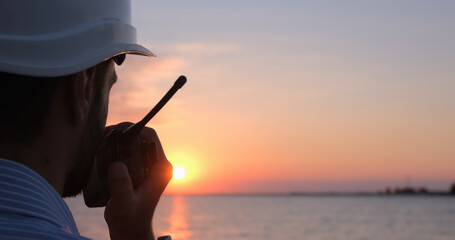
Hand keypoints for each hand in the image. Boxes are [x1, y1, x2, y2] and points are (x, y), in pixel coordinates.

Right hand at [103, 122, 172, 239]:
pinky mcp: (140, 170)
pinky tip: (102, 153)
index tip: (112, 132)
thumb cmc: (129, 220)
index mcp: (161, 169)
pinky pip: (129, 151)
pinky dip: (116, 149)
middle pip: (141, 137)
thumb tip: (116, 166)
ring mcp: (149, 167)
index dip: (132, 129)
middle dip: (121, 133)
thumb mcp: (123, 204)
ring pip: (134, 143)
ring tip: (100, 143)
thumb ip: (121, 187)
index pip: (150, 137)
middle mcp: (158, 165)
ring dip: (117, 140)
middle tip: (102, 137)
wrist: (130, 229)